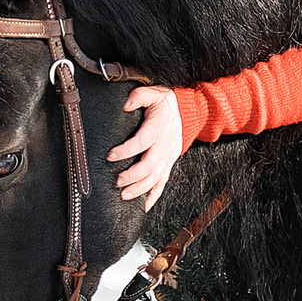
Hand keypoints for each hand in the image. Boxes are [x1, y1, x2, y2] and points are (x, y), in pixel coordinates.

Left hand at [108, 86, 183, 202]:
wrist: (190, 112)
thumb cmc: (168, 104)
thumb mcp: (153, 94)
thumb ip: (138, 97)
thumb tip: (125, 105)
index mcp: (157, 130)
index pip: (140, 143)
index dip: (125, 151)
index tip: (110, 156)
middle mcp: (163, 147)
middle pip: (148, 167)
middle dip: (132, 177)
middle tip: (117, 182)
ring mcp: (168, 158)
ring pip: (155, 179)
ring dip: (140, 189)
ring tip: (125, 196)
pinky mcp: (169, 164)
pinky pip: (162, 183)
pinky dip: (154, 196)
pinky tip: (144, 206)